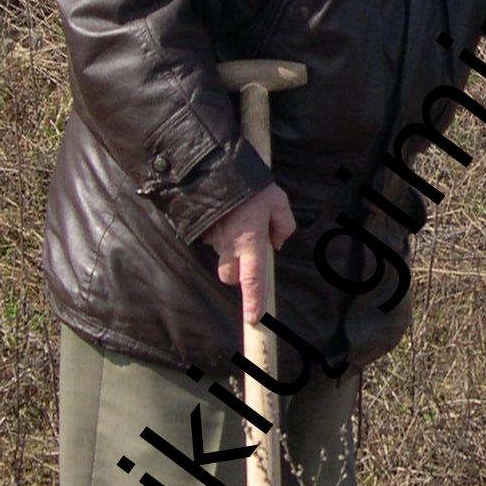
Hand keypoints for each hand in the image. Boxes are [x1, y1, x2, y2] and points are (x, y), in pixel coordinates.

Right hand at [203, 182, 295, 323]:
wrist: (214, 167)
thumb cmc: (250, 185)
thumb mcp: (277, 201)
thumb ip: (283, 225)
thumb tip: (277, 242)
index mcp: (250, 242)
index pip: (252, 280)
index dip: (254, 301)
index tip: (254, 319)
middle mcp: (228, 246)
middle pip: (230, 276)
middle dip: (238, 273)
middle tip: (249, 253)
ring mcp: (213, 239)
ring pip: (221, 257)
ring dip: (230, 250)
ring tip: (239, 223)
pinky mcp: (202, 230)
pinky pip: (213, 240)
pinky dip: (221, 234)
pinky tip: (226, 216)